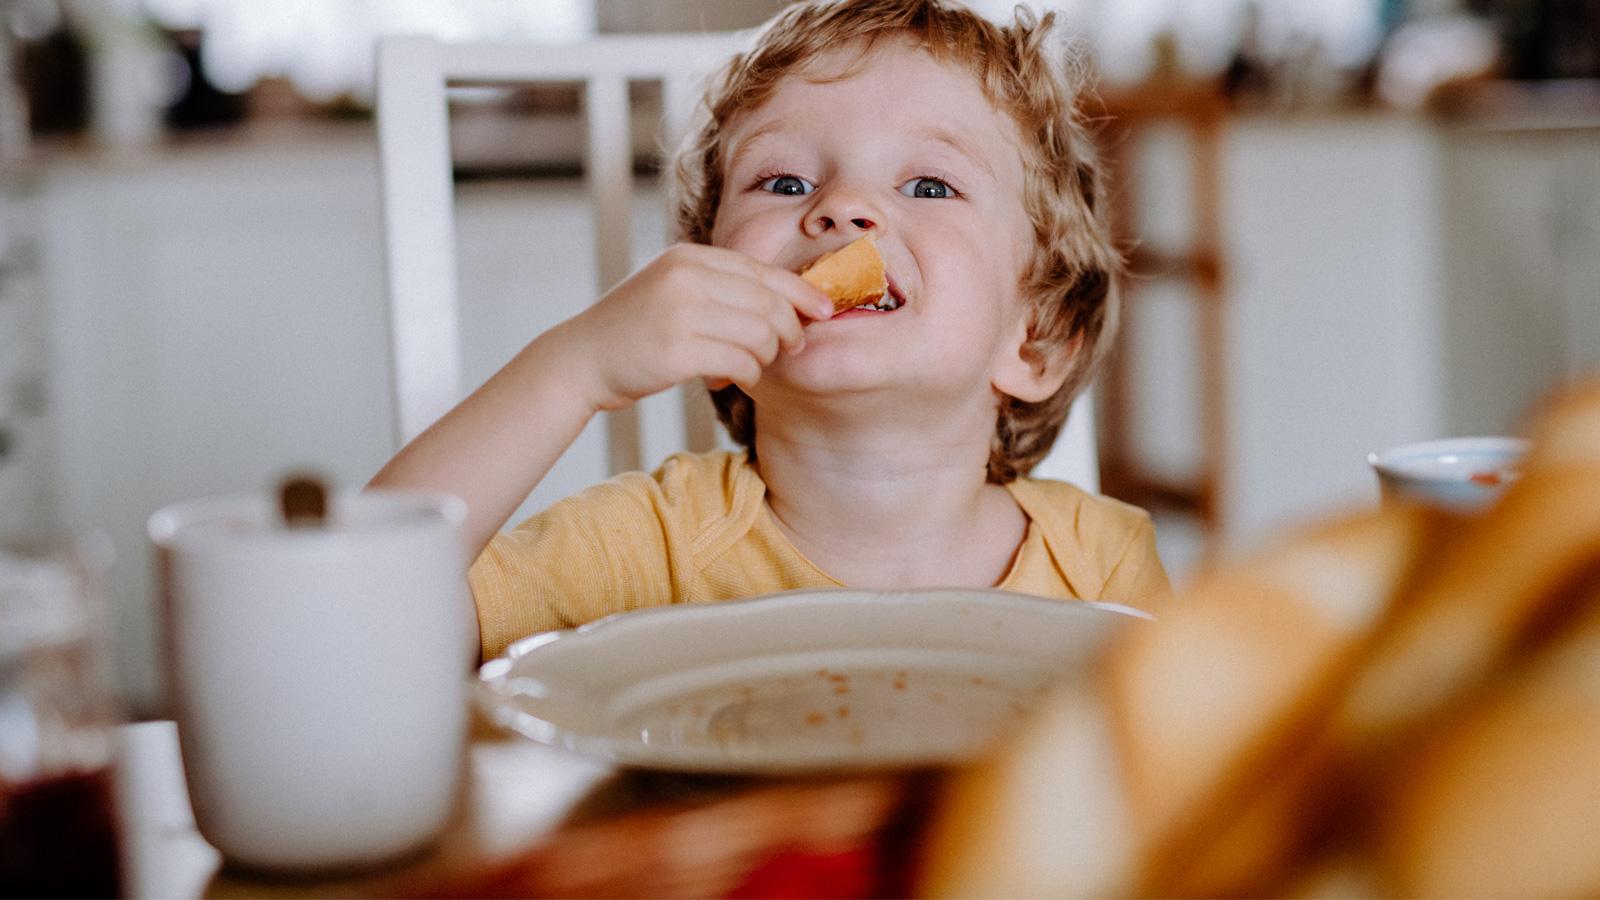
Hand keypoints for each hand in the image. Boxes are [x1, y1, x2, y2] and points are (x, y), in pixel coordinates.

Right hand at [563, 243, 834, 410]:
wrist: (580, 360)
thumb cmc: (634, 331)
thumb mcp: (673, 290)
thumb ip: (720, 288)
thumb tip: (786, 305)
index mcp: (689, 257)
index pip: (763, 271)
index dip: (801, 292)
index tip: (825, 310)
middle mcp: (687, 277)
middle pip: (770, 303)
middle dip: (789, 330)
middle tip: (788, 350)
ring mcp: (680, 312)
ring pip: (760, 334)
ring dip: (763, 358)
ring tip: (745, 367)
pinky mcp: (677, 349)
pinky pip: (741, 362)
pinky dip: (744, 374)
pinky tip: (725, 379)